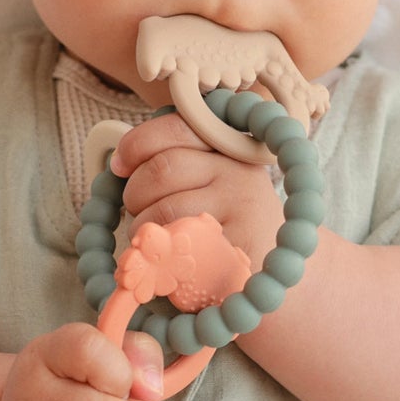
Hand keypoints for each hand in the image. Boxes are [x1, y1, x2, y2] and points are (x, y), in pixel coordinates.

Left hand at [108, 114, 286, 273]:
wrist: (281, 273)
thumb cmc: (232, 225)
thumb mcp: (216, 182)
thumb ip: (179, 161)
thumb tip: (119, 161)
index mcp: (228, 147)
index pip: (175, 127)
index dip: (136, 144)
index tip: (119, 165)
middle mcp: (238, 171)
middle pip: (162, 168)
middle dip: (134, 191)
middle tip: (136, 209)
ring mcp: (241, 208)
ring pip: (163, 208)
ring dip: (142, 225)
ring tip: (154, 235)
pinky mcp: (237, 246)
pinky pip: (178, 245)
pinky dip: (160, 251)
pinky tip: (167, 256)